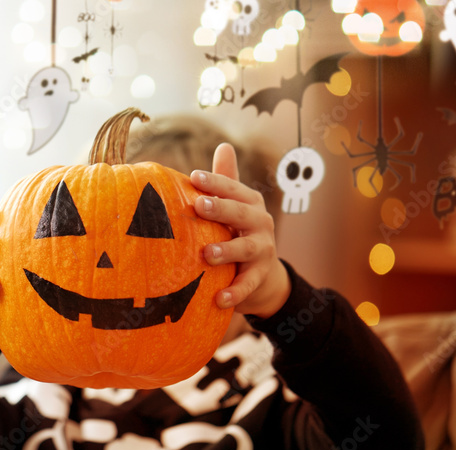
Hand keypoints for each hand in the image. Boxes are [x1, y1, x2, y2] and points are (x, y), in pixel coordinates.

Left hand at [191, 143, 290, 318]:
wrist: (262, 276)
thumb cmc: (239, 232)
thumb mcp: (235, 206)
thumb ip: (227, 181)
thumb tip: (225, 144)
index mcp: (250, 203)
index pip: (233, 188)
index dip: (215, 182)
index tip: (193, 176)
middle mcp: (260, 223)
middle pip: (242, 213)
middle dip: (221, 209)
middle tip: (199, 206)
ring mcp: (262, 251)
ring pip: (246, 248)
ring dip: (227, 250)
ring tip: (207, 254)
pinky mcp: (259, 277)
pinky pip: (248, 284)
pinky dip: (235, 292)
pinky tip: (220, 299)